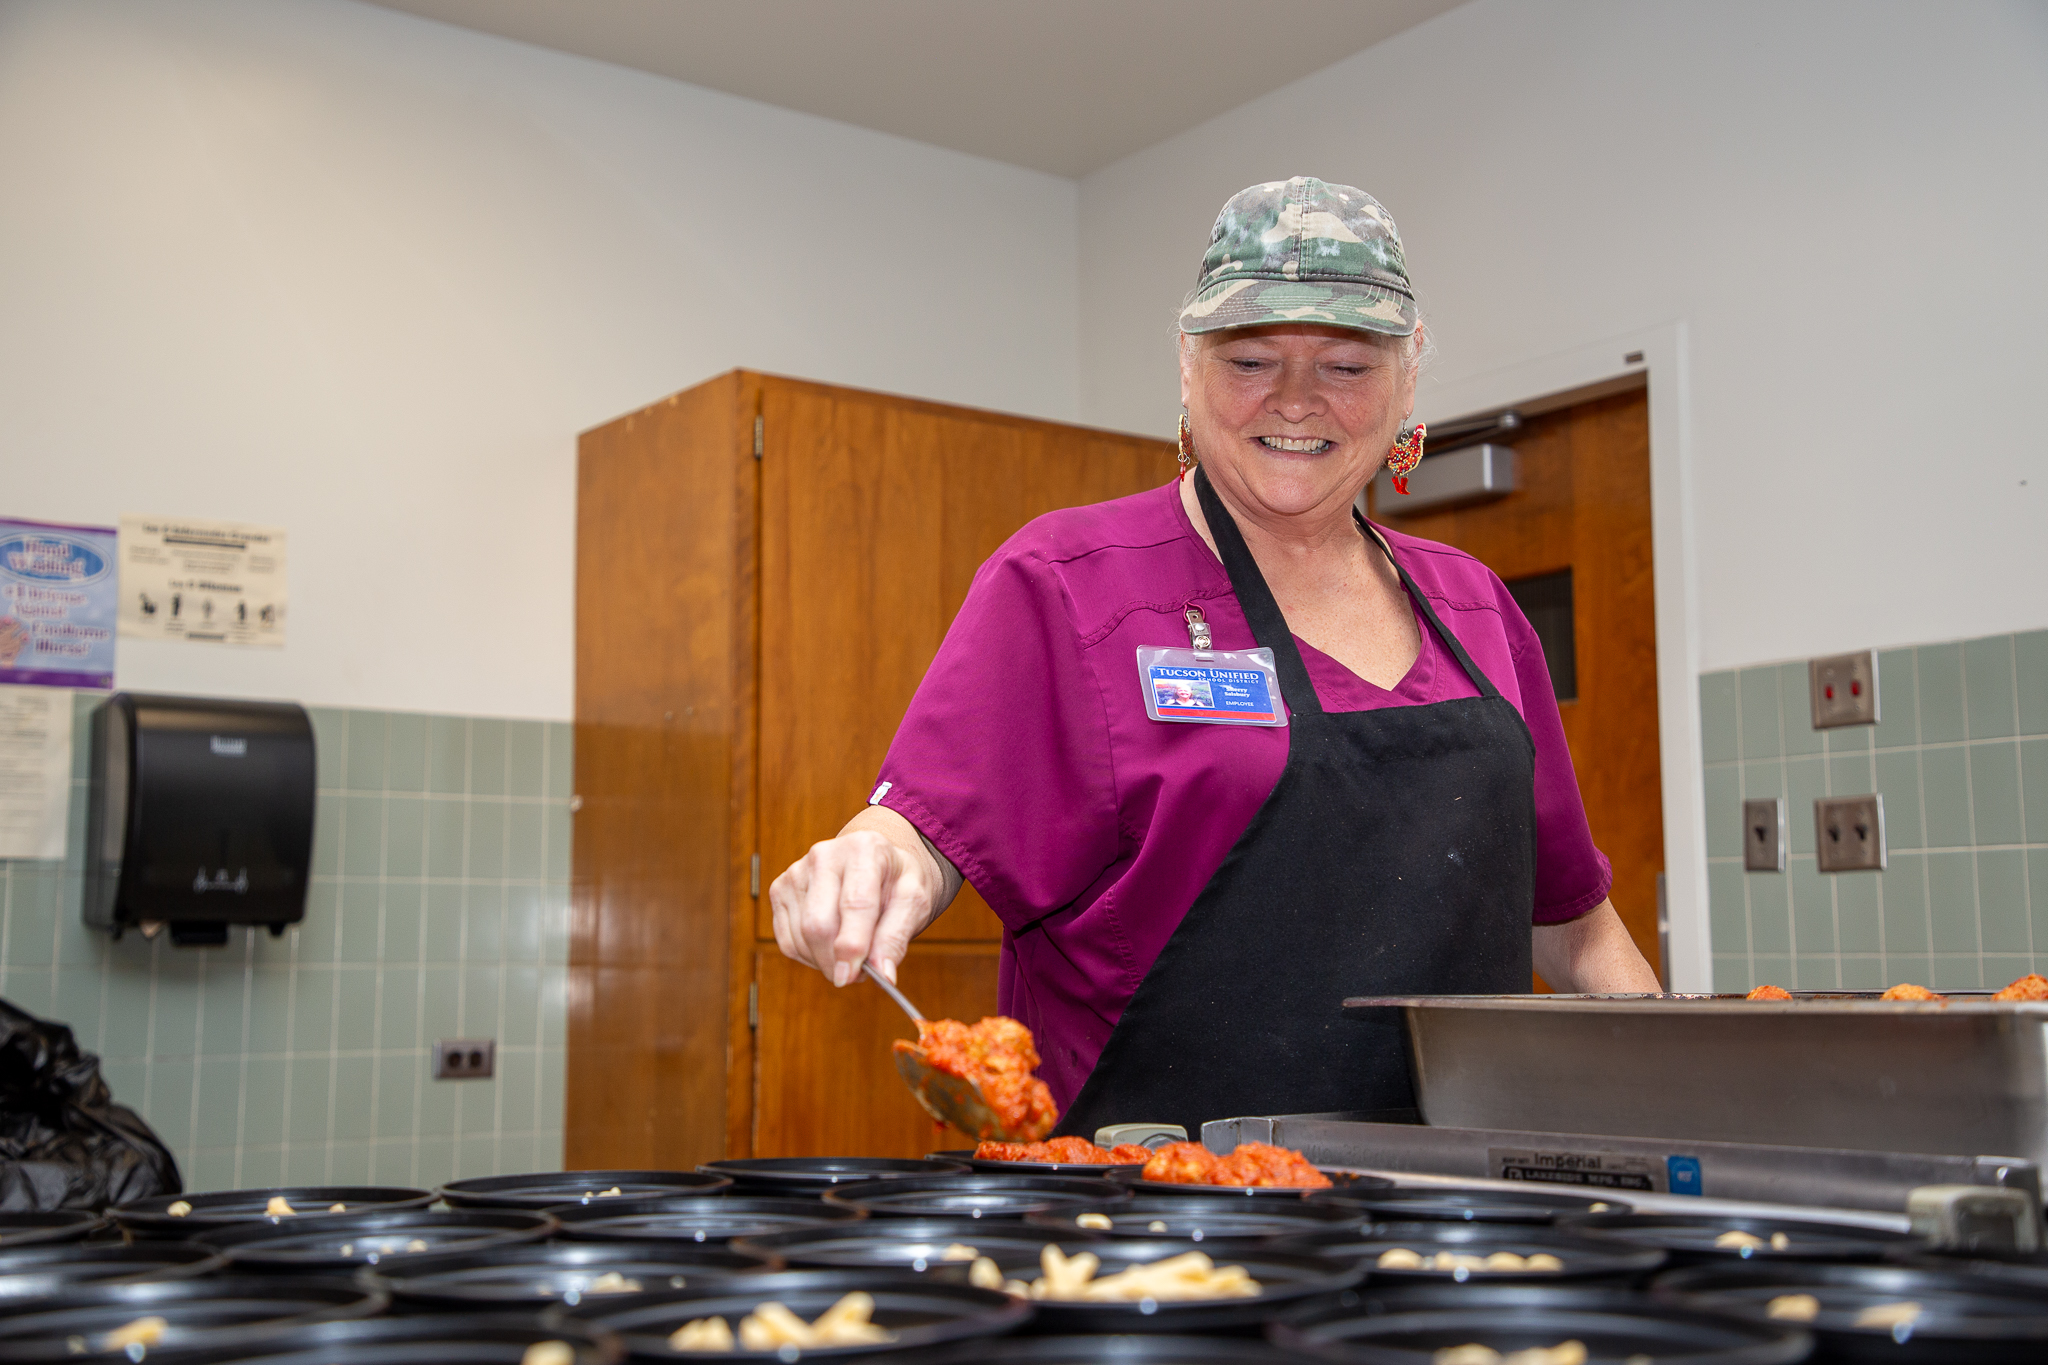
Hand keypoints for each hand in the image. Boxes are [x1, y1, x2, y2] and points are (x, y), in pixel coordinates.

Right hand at [769, 806, 959, 986]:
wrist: (878, 865)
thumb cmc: (897, 883)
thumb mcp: (914, 903)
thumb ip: (897, 937)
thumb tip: (882, 974)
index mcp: (864, 849)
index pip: (854, 904)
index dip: (852, 945)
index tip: (851, 977)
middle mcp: (824, 855)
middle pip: (818, 924)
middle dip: (836, 961)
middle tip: (859, 973)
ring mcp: (796, 871)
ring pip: (800, 937)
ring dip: (826, 961)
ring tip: (851, 954)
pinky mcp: (779, 890)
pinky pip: (787, 942)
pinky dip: (810, 957)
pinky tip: (830, 947)